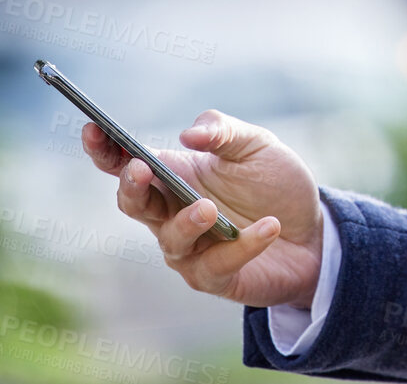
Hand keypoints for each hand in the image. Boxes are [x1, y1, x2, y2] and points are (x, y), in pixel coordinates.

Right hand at [82, 110, 323, 308]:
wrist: (313, 231)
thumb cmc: (274, 184)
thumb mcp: (256, 145)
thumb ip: (223, 132)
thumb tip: (189, 133)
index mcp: (173, 176)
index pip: (126, 163)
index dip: (104, 150)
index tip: (92, 129)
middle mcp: (171, 214)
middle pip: (133, 204)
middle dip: (131, 186)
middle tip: (142, 168)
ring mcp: (190, 249)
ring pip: (171, 240)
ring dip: (187, 222)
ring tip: (210, 208)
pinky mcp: (216, 277)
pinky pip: (220, 264)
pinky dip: (244, 244)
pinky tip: (270, 226)